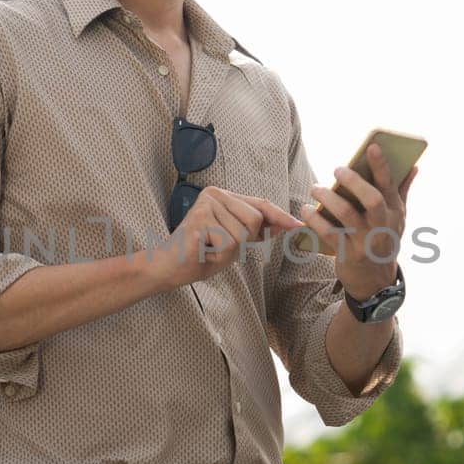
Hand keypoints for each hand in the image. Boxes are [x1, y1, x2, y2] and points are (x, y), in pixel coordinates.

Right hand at [150, 186, 303, 288]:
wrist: (166, 270)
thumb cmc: (199, 256)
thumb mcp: (234, 243)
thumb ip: (256, 231)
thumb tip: (285, 224)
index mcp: (222, 195)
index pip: (259, 204)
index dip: (279, 216)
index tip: (298, 225)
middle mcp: (214, 193)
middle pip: (255, 219)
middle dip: (244, 241)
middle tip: (218, 247)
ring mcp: (206, 205)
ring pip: (243, 233)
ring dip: (230, 251)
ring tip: (210, 250)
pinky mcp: (200, 220)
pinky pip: (229, 244)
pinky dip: (219, 256)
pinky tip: (203, 253)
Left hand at [300, 144, 417, 299]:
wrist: (376, 280)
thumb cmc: (383, 239)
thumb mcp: (397, 218)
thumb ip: (403, 191)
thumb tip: (414, 165)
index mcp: (396, 212)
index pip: (391, 185)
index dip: (382, 165)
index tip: (372, 146)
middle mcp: (383, 226)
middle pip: (373, 200)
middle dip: (354, 181)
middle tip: (337, 169)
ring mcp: (366, 241)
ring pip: (347, 214)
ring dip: (328, 198)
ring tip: (315, 188)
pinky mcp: (348, 254)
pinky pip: (329, 233)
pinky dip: (315, 220)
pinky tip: (306, 210)